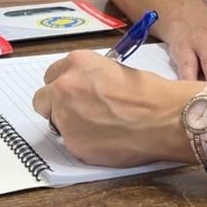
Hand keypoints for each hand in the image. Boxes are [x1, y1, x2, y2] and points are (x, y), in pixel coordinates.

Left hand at [31, 50, 196, 167]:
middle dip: (55, 106)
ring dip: (69, 125)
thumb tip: (82, 91)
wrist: (165, 118)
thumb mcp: (114, 70)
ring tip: (99, 128)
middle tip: (78, 112)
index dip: (63, 86)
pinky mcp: (73, 143)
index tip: (71, 94)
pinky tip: (106, 140)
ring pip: (55, 123)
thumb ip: (89, 78)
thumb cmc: (150, 93)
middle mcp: (64, 87)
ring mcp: (65, 117)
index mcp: (76, 63)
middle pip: (42, 99)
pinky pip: (70, 143)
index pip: (52, 75)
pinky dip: (83, 143)